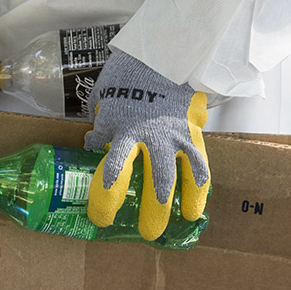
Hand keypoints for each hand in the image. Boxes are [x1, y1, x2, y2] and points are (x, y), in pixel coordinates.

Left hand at [85, 49, 209, 240]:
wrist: (158, 56)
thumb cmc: (124, 79)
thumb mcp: (103, 102)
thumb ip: (100, 127)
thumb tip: (91, 145)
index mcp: (124, 130)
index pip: (115, 168)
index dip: (108, 194)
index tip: (102, 216)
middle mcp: (152, 137)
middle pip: (155, 180)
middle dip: (152, 210)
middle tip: (147, 233)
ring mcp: (175, 136)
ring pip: (183, 174)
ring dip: (181, 201)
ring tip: (182, 221)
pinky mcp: (192, 132)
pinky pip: (199, 163)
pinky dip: (199, 186)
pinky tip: (197, 205)